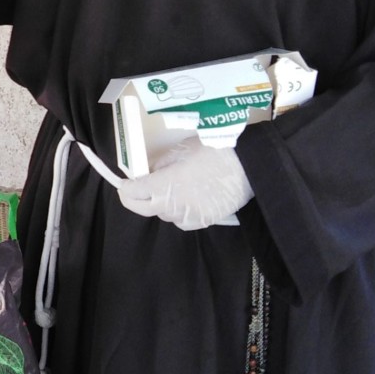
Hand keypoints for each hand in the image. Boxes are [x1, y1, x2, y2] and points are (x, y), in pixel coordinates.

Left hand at [118, 136, 252, 230]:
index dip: (125, 187)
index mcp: (163, 186)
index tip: (125, 182)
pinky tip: (184, 198)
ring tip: (167, 189)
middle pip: (141, 208)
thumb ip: (158, 165)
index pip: (131, 193)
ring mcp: (188, 216)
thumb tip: (146, 173)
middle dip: (134, 198)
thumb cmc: (214, 152)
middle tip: (134, 188)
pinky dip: (177, 211)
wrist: (249, 166)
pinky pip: (181, 220)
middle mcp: (172, 206)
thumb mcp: (179, 151)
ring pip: (162, 214)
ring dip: (158, 204)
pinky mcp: (203, 222)